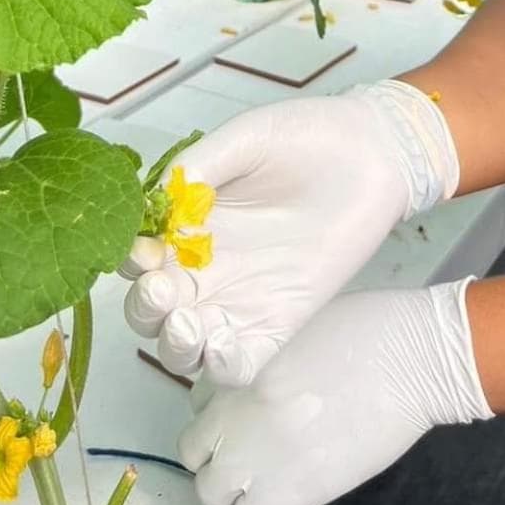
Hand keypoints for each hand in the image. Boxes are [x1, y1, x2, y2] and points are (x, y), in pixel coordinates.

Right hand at [122, 80, 458, 384]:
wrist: (374, 151)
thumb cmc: (309, 137)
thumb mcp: (247, 138)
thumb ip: (201, 165)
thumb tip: (157, 196)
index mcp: (189, 223)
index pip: (138, 256)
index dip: (130, 261)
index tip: (143, 253)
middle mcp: (207, 266)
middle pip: (152, 309)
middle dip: (145, 309)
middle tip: (162, 291)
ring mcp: (241, 297)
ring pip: (186, 345)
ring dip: (174, 346)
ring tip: (187, 325)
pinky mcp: (280, 319)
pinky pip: (241, 362)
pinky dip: (222, 367)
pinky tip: (222, 348)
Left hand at [179, 280, 492, 504]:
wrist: (413, 358)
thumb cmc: (369, 328)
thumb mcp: (298, 334)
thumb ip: (266, 367)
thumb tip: (259, 392)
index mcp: (242, 373)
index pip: (195, 411)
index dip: (214, 417)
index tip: (236, 417)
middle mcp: (243, 421)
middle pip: (197, 458)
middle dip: (216, 456)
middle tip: (249, 450)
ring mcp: (267, 461)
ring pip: (217, 497)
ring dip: (237, 488)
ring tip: (269, 474)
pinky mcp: (301, 491)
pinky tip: (293, 488)